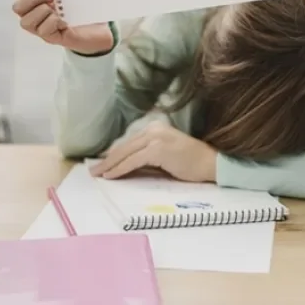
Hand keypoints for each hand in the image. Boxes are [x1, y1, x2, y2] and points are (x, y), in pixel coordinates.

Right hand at [12, 0, 113, 53]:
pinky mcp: (53, 39)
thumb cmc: (81, 9)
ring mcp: (42, 30)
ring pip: (26, 22)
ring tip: (58, 10)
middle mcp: (35, 18)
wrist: (99, 28)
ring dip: (43, 11)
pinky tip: (64, 22)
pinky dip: (53, 22)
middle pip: (17, 7)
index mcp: (36, 3)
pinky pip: (43, 31)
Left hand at [90, 121, 217, 182]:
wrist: (210, 164)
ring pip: (125, 153)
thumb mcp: (165, 157)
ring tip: (98, 174)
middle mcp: (153, 129)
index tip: (102, 164)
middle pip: (124, 146)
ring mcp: (155, 137)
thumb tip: (125, 167)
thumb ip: (147, 158)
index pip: (129, 142)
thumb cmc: (191, 163)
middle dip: (107, 160)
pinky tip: (111, 176)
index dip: (114, 154)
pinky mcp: (157, 149)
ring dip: (109, 165)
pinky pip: (133, 161)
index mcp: (155, 128)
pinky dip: (120, 169)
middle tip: (93, 171)